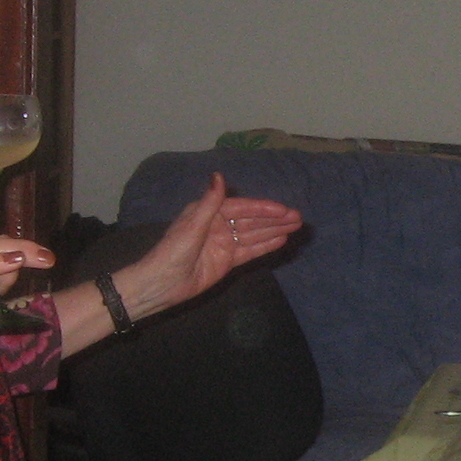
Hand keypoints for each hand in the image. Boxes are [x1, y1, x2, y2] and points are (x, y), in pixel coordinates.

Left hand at [115, 175, 301, 324]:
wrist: (162, 284)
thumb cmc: (172, 252)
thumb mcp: (192, 225)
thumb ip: (209, 202)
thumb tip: (219, 175)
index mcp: (208, 212)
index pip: (242, 208)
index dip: (263, 208)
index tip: (283, 210)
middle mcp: (218, 225)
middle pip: (251, 220)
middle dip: (274, 219)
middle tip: (298, 218)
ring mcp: (224, 243)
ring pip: (254, 234)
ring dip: (274, 230)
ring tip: (295, 227)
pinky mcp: (227, 261)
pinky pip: (250, 251)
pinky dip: (265, 246)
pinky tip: (281, 240)